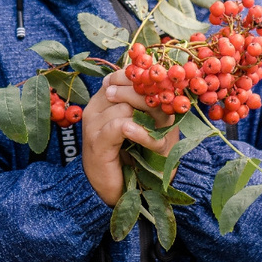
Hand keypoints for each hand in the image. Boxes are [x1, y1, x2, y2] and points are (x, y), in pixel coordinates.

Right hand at [78, 66, 178, 207]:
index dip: (147, 80)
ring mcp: (92, 125)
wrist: (126, 188)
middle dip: (153, 100)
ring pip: (126, 106)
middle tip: (167, 118)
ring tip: (161, 136)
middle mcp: (96, 107)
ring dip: (151, 120)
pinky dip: (144, 133)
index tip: (165, 92)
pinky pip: (122, 125)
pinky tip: (154, 143)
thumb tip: (168, 80)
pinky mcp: (96, 143)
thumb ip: (155, 101)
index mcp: (106, 97)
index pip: (125, 74)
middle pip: (127, 86)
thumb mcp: (153, 121)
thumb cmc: (140, 152)